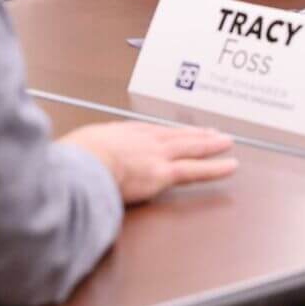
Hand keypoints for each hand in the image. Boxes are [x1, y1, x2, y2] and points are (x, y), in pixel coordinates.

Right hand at [58, 121, 236, 204]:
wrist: (82, 164)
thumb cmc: (74, 159)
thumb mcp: (78, 148)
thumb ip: (87, 153)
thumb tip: (80, 159)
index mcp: (120, 133)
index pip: (150, 131)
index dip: (167, 133)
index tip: (177, 132)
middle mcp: (142, 140)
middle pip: (175, 136)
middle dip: (195, 134)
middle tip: (212, 132)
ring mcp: (155, 155)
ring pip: (190, 148)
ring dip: (210, 144)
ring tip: (226, 142)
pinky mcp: (163, 173)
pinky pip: (194, 170)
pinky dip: (215, 168)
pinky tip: (230, 166)